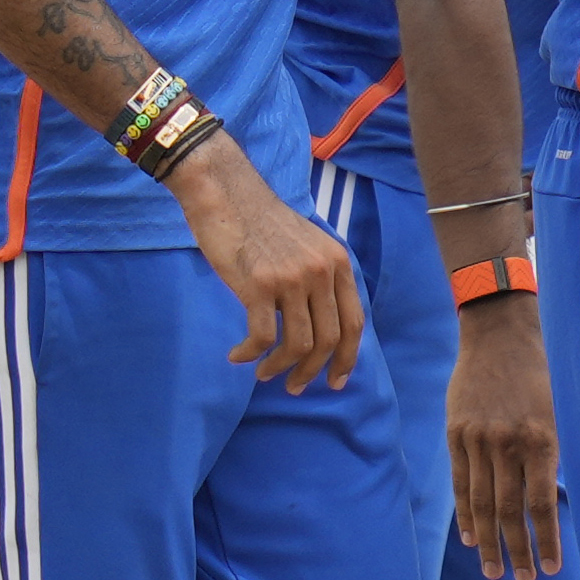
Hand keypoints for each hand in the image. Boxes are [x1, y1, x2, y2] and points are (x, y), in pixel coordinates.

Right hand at [172, 142, 366, 388]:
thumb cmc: (259, 221)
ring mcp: (292, 278)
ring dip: (281, 368)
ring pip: (298, 345)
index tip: (334, 381)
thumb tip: (320, 325)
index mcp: (337, 262)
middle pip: (328, 340)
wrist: (225, 192)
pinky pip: (262, 338)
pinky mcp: (259, 285)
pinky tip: (237, 356)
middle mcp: (321, 271)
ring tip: (264, 375)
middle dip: (312, 372)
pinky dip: (250, 355)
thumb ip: (320, 277)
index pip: (354, 323)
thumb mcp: (307, 244)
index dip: (346, 358)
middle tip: (294, 387)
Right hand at [445, 290, 564, 579]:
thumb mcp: (558, 413)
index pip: (541, 504)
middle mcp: (508, 443)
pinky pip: (460, 481)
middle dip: (516, 550)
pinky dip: (465, 513)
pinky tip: (471, 537)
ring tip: (494, 569)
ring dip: (488, 541)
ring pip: (481, 502)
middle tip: (521, 579)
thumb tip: (549, 506)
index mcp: (541, 439)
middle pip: (508, 510)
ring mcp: (478, 439)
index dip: (545, 540)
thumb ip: (551, 458)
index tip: (550, 569)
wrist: (499, 336)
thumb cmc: (540, 377)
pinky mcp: (456, 433)